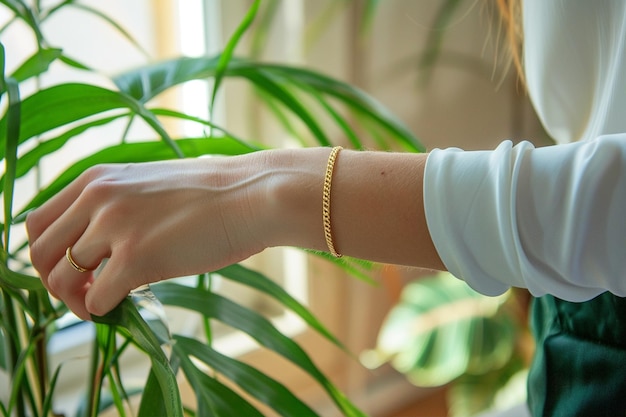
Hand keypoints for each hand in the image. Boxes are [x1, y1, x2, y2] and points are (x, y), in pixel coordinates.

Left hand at [27, 155, 270, 319]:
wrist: (253, 195)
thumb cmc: (214, 193)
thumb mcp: (151, 185)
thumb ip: (117, 205)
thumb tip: (100, 245)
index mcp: (97, 178)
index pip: (36, 220)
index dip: (46, 252)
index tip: (69, 267)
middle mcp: (97, 198)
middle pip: (38, 251)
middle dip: (51, 280)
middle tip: (79, 292)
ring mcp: (114, 227)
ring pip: (61, 279)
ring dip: (75, 301)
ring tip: (98, 305)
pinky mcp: (136, 258)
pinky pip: (96, 300)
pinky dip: (103, 311)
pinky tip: (123, 307)